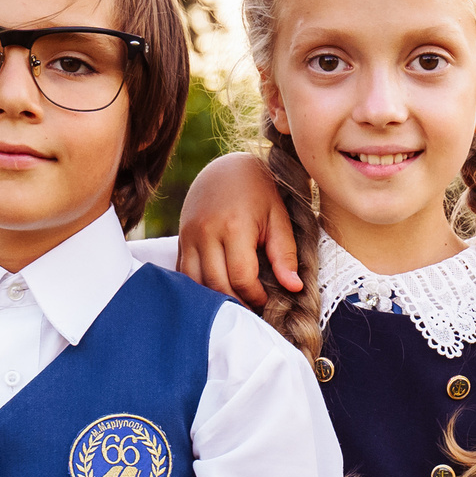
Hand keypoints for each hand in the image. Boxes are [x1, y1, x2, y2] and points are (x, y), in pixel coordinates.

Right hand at [177, 152, 298, 308]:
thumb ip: (284, 254)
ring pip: (196, 282)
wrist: (228, 167)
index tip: (267, 300)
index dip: (256, 296)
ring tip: (236, 303)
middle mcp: (205, 232)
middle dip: (237, 302)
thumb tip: (294, 288)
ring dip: (215, 299)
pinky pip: (184, 272)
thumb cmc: (260, 192)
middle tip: (253, 310)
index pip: (241, 277)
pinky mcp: (181, 238)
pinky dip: (198, 287)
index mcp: (233, 226)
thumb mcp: (278, 218)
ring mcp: (189, 235)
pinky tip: (217, 292)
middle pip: (216, 284)